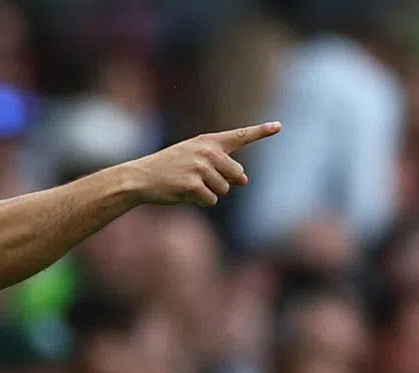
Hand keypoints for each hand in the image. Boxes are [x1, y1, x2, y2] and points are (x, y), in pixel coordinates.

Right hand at [130, 122, 281, 206]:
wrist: (140, 177)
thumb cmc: (168, 168)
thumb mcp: (193, 158)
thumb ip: (221, 165)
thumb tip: (244, 181)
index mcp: (207, 141)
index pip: (239, 136)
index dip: (260, 132)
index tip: (278, 126)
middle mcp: (206, 151)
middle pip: (236, 174)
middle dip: (224, 182)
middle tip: (200, 180)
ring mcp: (200, 168)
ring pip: (224, 190)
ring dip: (209, 193)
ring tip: (187, 185)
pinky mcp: (192, 184)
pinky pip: (211, 200)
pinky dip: (201, 201)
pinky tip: (184, 194)